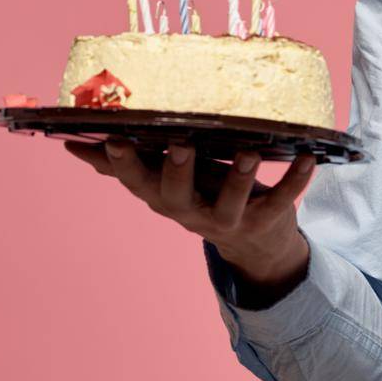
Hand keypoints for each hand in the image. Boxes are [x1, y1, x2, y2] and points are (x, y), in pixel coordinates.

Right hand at [64, 137, 315, 290]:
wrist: (255, 243)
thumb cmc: (203, 194)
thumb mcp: (164, 180)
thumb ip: (124, 164)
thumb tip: (73, 144)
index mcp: (163, 197)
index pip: (136, 181)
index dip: (123, 163)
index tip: (114, 137)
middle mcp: (191, 212)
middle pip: (176, 195)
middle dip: (176, 170)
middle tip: (179, 142)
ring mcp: (229, 219)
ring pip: (230, 202)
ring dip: (240, 177)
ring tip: (249, 151)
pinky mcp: (266, 220)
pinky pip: (282, 200)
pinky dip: (296, 180)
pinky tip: (308, 157)